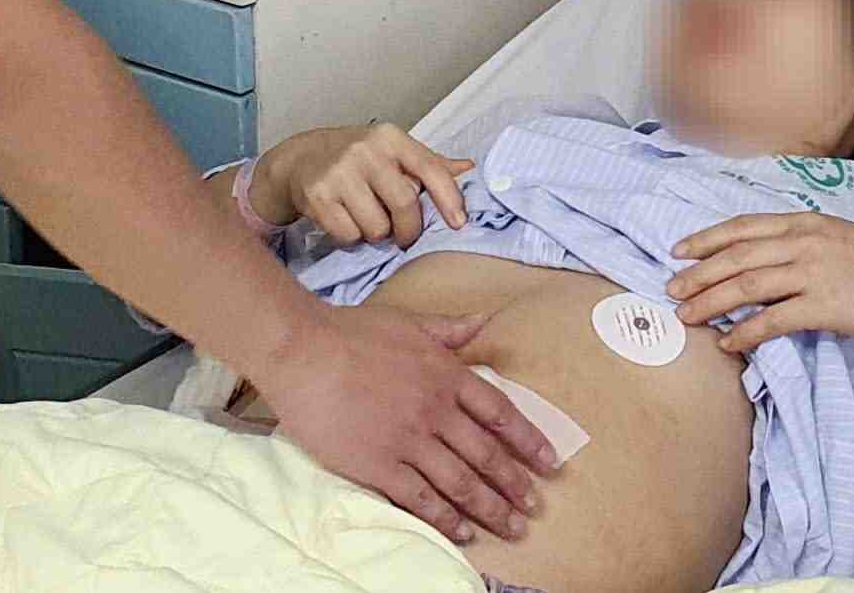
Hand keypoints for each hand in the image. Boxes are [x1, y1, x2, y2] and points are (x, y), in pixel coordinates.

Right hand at [254, 303, 555, 546]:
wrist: (303, 351)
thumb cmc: (351, 332)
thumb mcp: (409, 322)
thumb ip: (449, 329)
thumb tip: (485, 320)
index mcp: (446, 373)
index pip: (500, 412)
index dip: (529, 441)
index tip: (550, 463)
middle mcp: (435, 410)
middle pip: (487, 455)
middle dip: (515, 485)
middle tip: (534, 508)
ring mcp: (409, 440)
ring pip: (461, 482)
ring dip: (491, 508)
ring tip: (511, 527)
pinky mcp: (380, 466)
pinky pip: (421, 499)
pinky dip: (446, 519)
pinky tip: (462, 532)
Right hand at [257, 122, 473, 247]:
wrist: (301, 158)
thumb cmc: (358, 159)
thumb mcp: (393, 151)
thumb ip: (429, 164)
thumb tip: (470, 169)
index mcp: (391, 138)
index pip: (429, 167)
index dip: (448, 197)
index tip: (459, 223)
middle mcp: (366, 151)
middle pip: (405, 205)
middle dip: (409, 229)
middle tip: (403, 235)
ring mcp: (339, 172)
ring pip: (377, 227)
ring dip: (376, 233)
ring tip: (366, 217)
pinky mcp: (318, 195)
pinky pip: (349, 235)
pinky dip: (351, 237)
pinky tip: (345, 219)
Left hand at [667, 211, 853, 353]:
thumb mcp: (832, 234)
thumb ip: (796, 240)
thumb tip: (757, 255)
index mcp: (802, 221)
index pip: (741, 227)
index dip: (706, 239)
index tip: (678, 251)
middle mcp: (802, 242)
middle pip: (736, 256)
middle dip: (698, 274)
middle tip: (671, 289)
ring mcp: (811, 273)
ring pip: (747, 286)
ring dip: (711, 302)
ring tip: (687, 315)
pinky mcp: (823, 306)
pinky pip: (773, 320)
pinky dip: (745, 332)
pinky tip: (728, 342)